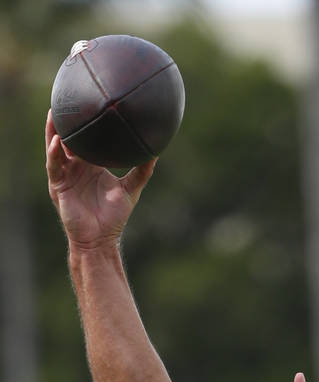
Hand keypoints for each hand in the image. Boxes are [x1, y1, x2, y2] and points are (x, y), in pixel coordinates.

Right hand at [45, 110, 155, 250]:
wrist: (101, 239)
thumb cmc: (114, 217)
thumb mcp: (131, 188)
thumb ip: (142, 171)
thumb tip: (156, 151)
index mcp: (90, 164)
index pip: (86, 138)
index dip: (85, 121)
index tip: (89, 100)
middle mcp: (76, 166)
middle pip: (67, 137)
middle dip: (65, 119)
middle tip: (68, 96)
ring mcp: (65, 175)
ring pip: (55, 147)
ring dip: (53, 130)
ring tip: (54, 111)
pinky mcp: (57, 185)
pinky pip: (54, 165)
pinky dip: (54, 152)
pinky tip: (57, 141)